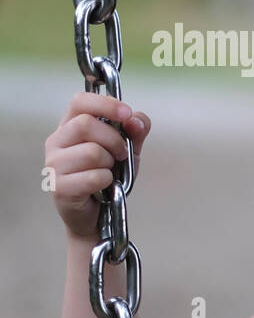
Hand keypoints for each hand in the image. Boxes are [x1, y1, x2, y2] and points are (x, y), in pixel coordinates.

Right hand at [45, 92, 150, 241]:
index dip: (105, 104)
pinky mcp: (59, 187)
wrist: (99, 215)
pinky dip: (108, 181)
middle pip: (85, 124)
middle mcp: (57, 142)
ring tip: (110, 171)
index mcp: (70, 126)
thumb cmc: (109, 177)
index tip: (126, 113)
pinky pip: (94, 177)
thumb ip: (136, 132)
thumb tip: (135, 119)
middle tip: (121, 154)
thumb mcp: (129, 151)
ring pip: (91, 152)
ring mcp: (54, 165)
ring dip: (111, 163)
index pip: (79, 101)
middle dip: (114, 139)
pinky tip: (104, 186)